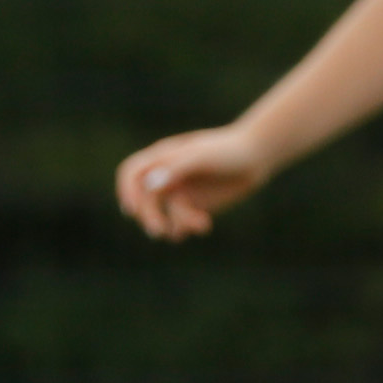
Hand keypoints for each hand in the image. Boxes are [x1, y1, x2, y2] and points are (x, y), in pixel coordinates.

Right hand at [113, 127, 272, 240]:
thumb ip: (175, 168)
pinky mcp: (194, 207)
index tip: (131, 209)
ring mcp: (180, 193)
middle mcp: (166, 176)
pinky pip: (179, 225)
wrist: (256, 157)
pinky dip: (186, 229)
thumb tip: (149, 186)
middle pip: (143, 200)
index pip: (131, 173)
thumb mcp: (202, 156)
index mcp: (162, 158)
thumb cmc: (228, 151)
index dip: (126, 190)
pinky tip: (203, 225)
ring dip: (176, 224)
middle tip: (159, 231)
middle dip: (149, 216)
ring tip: (201, 225)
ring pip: (164, 216)